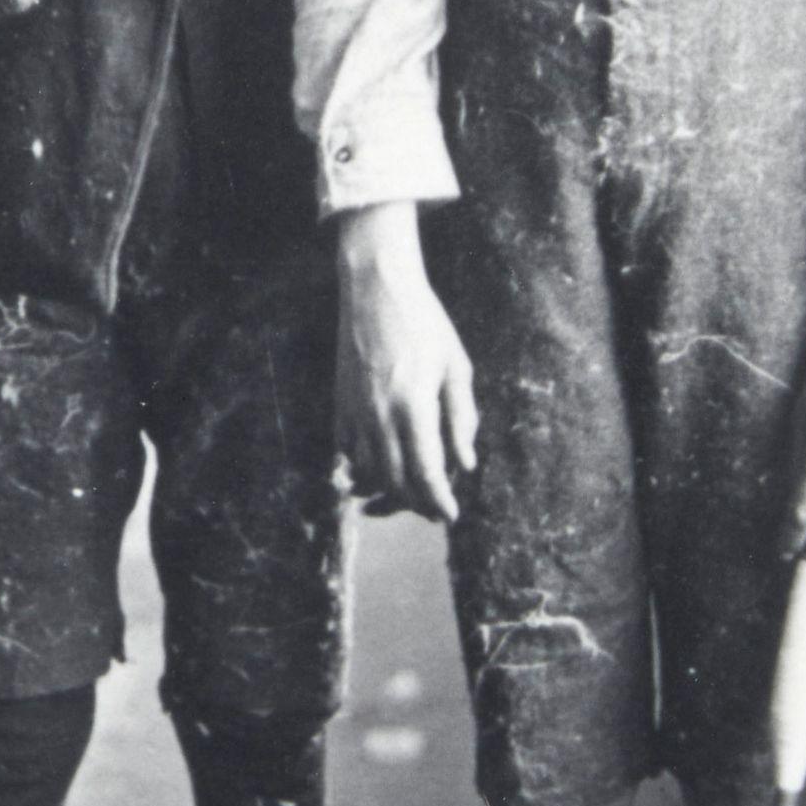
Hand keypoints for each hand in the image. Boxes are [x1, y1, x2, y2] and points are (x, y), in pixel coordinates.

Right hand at [335, 202, 479, 521]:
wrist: (375, 289)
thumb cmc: (425, 323)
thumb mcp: (456, 366)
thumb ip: (462, 418)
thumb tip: (466, 464)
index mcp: (414, 406)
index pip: (426, 472)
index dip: (439, 501)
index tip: (451, 517)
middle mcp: (380, 415)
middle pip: (395, 481)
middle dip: (416, 504)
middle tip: (435, 510)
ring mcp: (355, 410)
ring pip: (368, 471)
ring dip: (388, 492)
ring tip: (407, 498)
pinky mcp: (340, 402)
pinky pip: (346, 451)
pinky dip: (359, 471)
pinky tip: (374, 475)